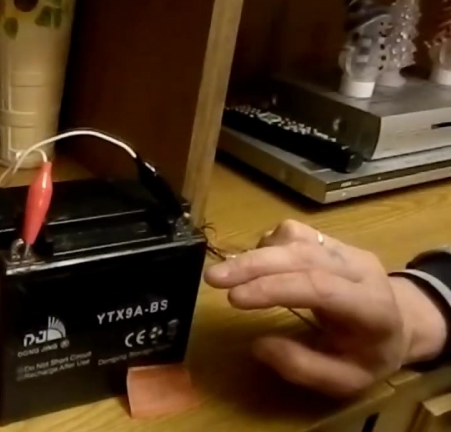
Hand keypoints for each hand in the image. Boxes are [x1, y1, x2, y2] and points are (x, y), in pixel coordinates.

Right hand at [204, 220, 447, 396]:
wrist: (399, 321)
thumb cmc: (367, 354)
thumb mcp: (345, 379)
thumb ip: (304, 367)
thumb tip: (257, 345)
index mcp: (371, 306)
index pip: (319, 286)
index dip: (273, 289)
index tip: (233, 299)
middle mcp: (360, 268)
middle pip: (302, 255)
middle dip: (253, 265)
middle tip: (212, 279)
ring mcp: (344, 248)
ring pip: (295, 238)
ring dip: (256, 254)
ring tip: (226, 275)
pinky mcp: (328, 239)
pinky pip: (293, 232)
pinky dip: (266, 244)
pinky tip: (253, 264)